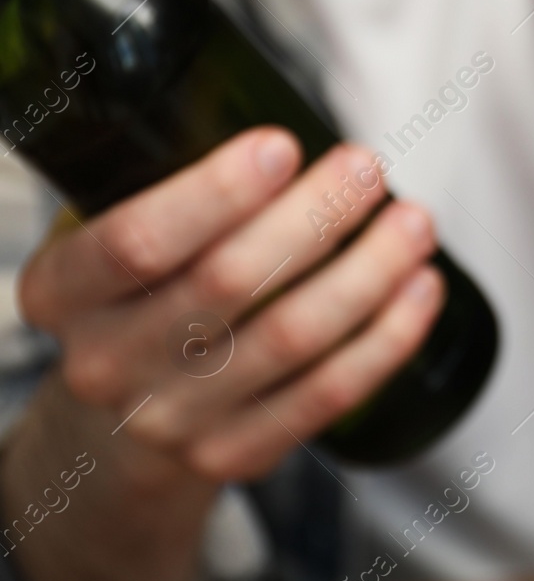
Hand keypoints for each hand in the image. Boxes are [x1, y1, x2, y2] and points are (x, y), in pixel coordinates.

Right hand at [16, 128, 442, 482]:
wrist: (116, 433)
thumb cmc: (139, 301)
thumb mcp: (114, 246)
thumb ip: (175, 195)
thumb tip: (289, 125)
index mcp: (63, 291)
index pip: (136, 240)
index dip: (217, 192)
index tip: (283, 144)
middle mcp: (107, 361)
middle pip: (227, 283)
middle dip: (313, 216)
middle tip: (366, 167)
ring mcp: (172, 418)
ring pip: (290, 337)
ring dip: (368, 271)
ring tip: (414, 220)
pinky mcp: (235, 455)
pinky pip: (327, 394)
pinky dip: (387, 337)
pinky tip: (423, 288)